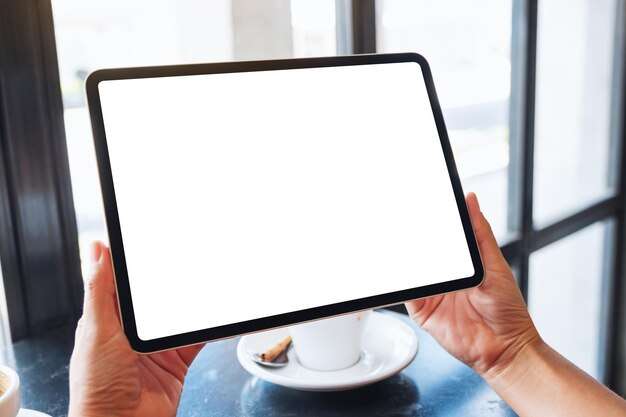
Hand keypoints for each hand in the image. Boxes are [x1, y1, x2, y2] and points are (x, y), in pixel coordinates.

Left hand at [68, 242, 203, 416]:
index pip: (123, 281)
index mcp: (107, 318)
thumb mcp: (97, 332)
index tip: (151, 239)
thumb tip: (96, 250)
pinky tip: (219, 317)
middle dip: (173, 279)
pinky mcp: (176, 361)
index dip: (136, 261)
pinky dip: (211, 328)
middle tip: (191, 255)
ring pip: (180, 315)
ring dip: (194, 302)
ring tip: (210, 282)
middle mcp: (132, 331)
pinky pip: (198, 338)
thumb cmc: (97, 389)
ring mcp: (156, 347)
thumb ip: (100, 291)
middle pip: (157, 296)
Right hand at [406, 193, 540, 377]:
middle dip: (409, 238)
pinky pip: (405, 294)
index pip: (439, 237)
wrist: (504, 347)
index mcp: (460, 262)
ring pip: (410, 271)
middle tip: (399, 220)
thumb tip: (471, 200)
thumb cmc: (507, 309)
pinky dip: (398, 284)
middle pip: (420, 252)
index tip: (417, 204)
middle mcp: (443, 276)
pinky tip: (398, 272)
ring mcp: (431, 293)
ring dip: (401, 259)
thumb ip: (479, 233)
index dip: (429, 222)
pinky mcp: (422, 312)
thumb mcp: (494, 263)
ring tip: (393, 241)